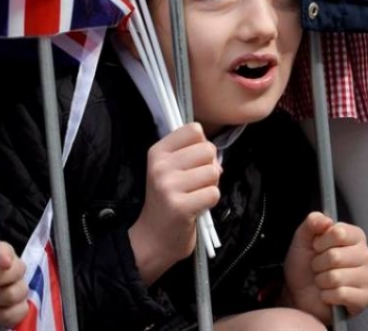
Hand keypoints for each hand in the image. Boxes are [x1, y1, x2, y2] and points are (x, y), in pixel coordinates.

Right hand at [128, 123, 220, 284]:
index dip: (201, 145)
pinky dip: (210, 201)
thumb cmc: (166, 200)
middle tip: (196, 182)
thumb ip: (188, 152)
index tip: (193, 162)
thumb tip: (213, 150)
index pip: (193, 129)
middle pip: (208, 149)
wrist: (153, 238)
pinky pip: (214, 193)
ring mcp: (169, 186)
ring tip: (196, 194)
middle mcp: (160, 166)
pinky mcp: (181, 206)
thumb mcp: (168, 169)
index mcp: (157, 152)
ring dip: (211, 185)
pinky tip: (196, 207)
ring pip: (213, 171)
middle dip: (209, 166)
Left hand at [283, 212, 367, 323]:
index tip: (316, 247)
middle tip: (318, 266)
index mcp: (355, 236)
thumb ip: (312, 222)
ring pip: (336, 277)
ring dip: (322, 280)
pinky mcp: (365, 298)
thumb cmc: (305, 264)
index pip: (338, 232)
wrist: (299, 291)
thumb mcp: (302, 238)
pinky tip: (329, 294)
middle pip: (336, 256)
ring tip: (323, 279)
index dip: (320, 241)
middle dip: (319, 263)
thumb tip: (325, 220)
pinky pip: (341, 294)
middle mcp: (366, 255)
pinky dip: (327, 295)